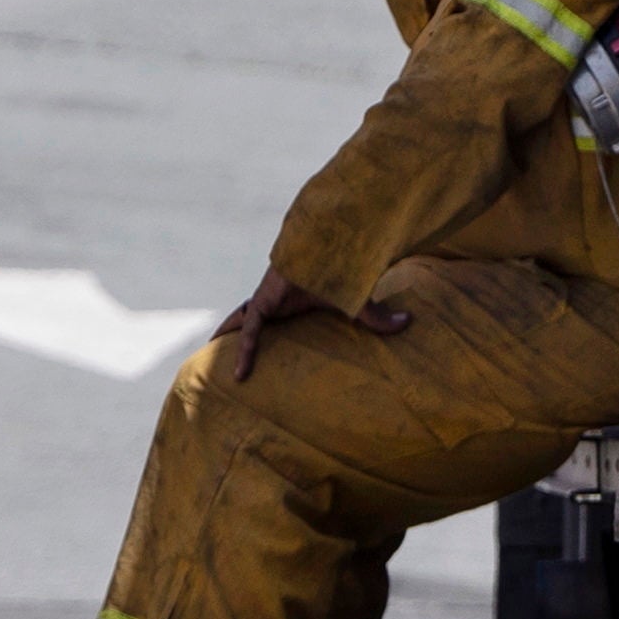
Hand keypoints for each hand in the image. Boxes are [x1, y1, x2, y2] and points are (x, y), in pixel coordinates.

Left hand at [218, 268, 415, 381]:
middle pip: (245, 317)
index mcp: (289, 301)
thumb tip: (409, 323)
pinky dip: (246, 352)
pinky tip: (239, 375)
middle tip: (215, 347)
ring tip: (209, 362)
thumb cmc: (342, 268)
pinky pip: (251, 331)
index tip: (252, 349)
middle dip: (230, 329)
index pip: (267, 318)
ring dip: (225, 339)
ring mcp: (266, 300)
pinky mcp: (266, 301)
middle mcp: (273, 300)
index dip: (257, 334)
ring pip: (239, 324)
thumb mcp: (357, 302)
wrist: (331, 243)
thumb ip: (377, 317)